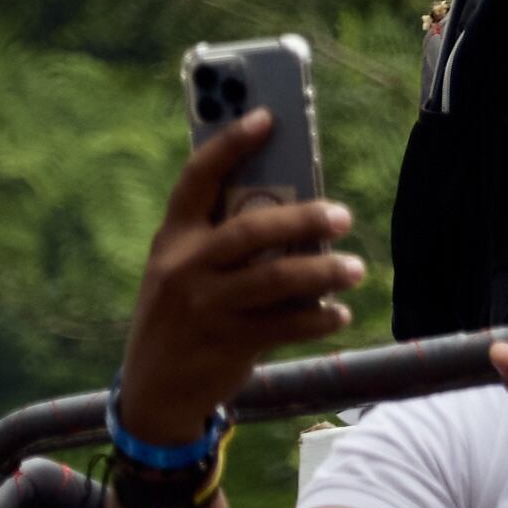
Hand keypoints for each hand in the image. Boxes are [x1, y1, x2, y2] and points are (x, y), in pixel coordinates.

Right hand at [117, 112, 364, 446]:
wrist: (152, 391)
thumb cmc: (181, 313)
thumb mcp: (182, 270)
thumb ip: (220, 240)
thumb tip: (294, 204)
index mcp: (172, 238)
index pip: (196, 180)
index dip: (229, 144)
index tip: (268, 117)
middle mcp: (184, 267)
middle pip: (250, 230)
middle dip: (302, 219)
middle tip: (343, 215)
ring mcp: (204, 307)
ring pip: (274, 279)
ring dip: (323, 272)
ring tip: (355, 268)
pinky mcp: (227, 344)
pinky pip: (284, 325)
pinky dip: (318, 317)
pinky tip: (340, 312)